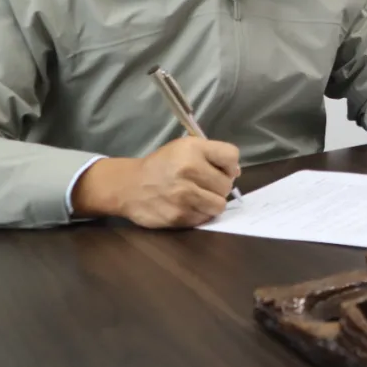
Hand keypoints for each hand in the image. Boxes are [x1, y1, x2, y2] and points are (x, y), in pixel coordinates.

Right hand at [71, 137, 240, 227]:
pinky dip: (200, 214)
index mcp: (193, 149)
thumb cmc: (163, 164)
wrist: (130, 186)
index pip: (231, 156)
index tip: (220, 168)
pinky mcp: (178, 216)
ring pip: (219, 205)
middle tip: (204, 184)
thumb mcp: (186, 147)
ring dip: (212, 202)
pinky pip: (204, 218)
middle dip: (219, 186)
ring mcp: (183, 195)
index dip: (229, 165)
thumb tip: (236, 172)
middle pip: (227, 184)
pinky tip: (187, 206)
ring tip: (198, 196)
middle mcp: (188, 170)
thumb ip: (214, 154)